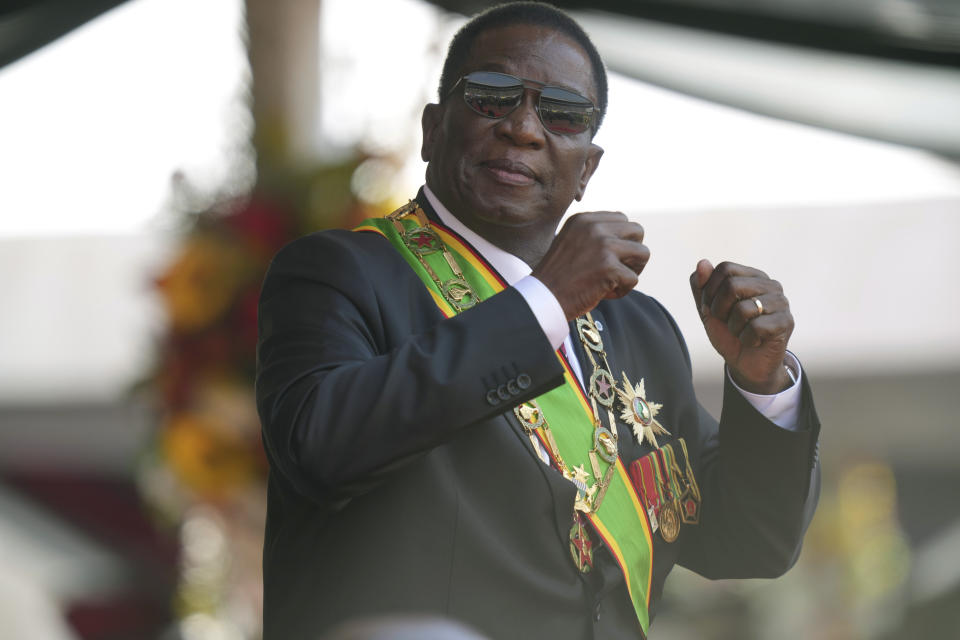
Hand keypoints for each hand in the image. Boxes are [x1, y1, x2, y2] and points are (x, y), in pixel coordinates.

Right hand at [533, 212, 648, 320]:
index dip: (621, 240)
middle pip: (637, 231)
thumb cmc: (558, 276)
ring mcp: (604, 246)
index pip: (622, 219)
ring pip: (643, 253)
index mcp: (584, 219)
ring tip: (612, 281)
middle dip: (632, 252)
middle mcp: (595, 228)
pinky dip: (622, 291)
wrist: (543, 298)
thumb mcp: (572, 241)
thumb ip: (595, 234)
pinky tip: (603, 294)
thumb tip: (628, 236)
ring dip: (632, 270)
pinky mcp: (610, 268)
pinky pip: (634, 279)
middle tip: (616, 269)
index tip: (606, 257)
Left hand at [690, 260, 793, 394]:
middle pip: (732, 285)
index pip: (725, 268)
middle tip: (727, 322)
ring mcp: (781, 302)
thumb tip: (702, 262)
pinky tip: (754, 341)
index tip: (712, 308)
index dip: (710, 291)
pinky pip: (755, 328)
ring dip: (733, 327)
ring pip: (743, 309)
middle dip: (719, 310)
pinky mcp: (786, 322)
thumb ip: (701, 286)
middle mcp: (770, 285)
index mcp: (752, 276)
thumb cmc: (728, 333)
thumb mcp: (708, 309)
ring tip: (742, 332)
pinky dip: (746, 339)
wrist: (745, 364)